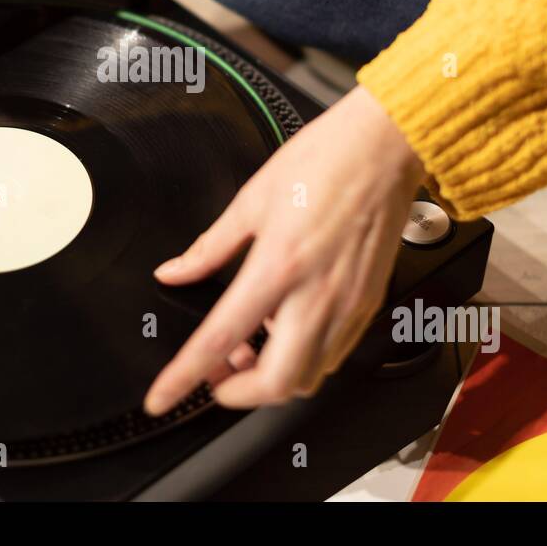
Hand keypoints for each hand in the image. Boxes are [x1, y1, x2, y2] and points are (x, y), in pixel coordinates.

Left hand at [144, 86, 423, 413]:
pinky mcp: (369, 303)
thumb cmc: (326, 161)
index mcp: (278, 266)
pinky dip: (305, 355)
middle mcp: (317, 295)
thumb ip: (210, 246)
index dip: (184, 377)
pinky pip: (335, 353)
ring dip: (274, 375)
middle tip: (218, 372)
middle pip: (277, 383)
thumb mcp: (252, 199)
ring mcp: (348, 304)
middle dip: (239, 392)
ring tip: (252, 342)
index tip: (161, 397)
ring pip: (310, 376)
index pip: (219, 339)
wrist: (385, 147)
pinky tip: (288, 324)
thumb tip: (175, 271)